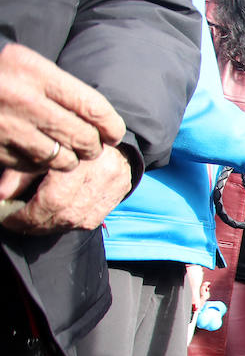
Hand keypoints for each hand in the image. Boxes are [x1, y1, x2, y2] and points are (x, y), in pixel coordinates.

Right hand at [0, 42, 125, 171]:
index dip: (110, 125)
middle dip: (92, 146)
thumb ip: (60, 89)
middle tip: (91, 146)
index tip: (114, 134)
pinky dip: (40, 165)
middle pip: (82, 137)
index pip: (92, 105)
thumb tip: (104, 122)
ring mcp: (6, 126)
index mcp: (32, 70)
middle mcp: (21, 98)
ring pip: (62, 158)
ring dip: (68, 159)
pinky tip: (37, 153)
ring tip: (66, 152)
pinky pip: (33, 166)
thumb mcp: (25, 67)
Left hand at [2, 144, 130, 233]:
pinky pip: (91, 220)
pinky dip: (70, 223)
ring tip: (34, 222)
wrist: (102, 129)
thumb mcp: (37, 150)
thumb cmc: (63, 137)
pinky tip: (56, 217)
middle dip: (37, 224)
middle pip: (67, 214)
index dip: (27, 215)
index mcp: (79, 155)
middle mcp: (103, 170)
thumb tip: (2, 197)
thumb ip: (19, 175)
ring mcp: (115, 183)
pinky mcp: (120, 192)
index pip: (53, 199)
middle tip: (18, 224)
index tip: (8, 219)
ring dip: (52, 226)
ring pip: (79, 220)